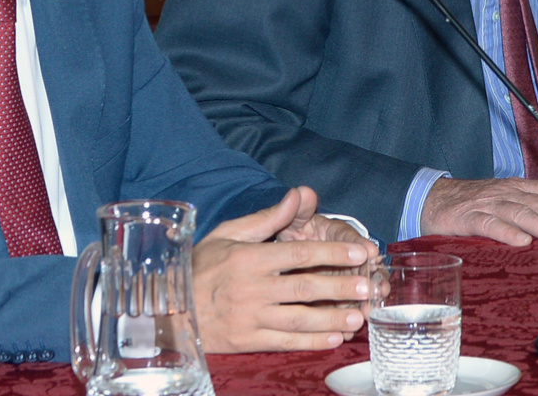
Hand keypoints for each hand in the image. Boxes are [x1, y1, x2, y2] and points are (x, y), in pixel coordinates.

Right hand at [193, 187, 374, 352]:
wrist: (171, 308)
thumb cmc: (202, 266)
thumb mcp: (229, 233)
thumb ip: (268, 218)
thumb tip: (298, 195)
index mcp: (250, 259)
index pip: (299, 255)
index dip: (332, 253)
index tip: (359, 253)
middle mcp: (252, 289)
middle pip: (305, 288)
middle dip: (340, 288)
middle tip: (367, 287)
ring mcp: (251, 317)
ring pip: (300, 319)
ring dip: (332, 319)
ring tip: (358, 316)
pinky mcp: (249, 340)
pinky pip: (286, 342)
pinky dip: (311, 342)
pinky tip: (333, 339)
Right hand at [419, 177, 537, 245]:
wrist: (431, 199)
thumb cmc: (474, 204)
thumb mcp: (508, 202)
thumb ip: (535, 209)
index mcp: (520, 188)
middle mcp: (508, 193)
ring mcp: (488, 204)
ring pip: (521, 213)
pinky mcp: (468, 218)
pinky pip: (490, 225)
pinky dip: (506, 233)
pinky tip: (521, 242)